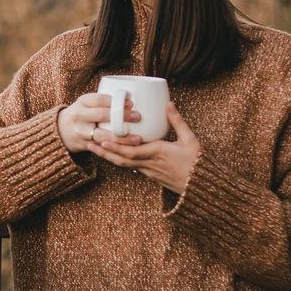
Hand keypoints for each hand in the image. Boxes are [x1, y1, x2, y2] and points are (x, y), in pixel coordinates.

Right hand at [57, 93, 142, 153]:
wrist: (60, 130)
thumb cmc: (82, 114)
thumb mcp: (87, 104)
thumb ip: (103, 102)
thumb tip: (133, 100)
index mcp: (82, 102)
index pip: (99, 99)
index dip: (115, 101)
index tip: (131, 103)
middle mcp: (79, 115)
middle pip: (102, 115)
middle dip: (121, 116)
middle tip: (138, 117)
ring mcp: (80, 131)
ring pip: (103, 135)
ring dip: (122, 138)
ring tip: (137, 139)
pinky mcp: (83, 145)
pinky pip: (102, 148)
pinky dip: (116, 149)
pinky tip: (128, 150)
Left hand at [86, 102, 200, 193]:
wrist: (201, 186)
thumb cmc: (197, 162)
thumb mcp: (190, 139)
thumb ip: (177, 121)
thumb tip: (168, 103)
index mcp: (158, 153)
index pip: (132, 151)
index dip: (116, 147)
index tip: (102, 140)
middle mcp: (149, 164)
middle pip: (122, 159)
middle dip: (105, 152)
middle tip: (89, 143)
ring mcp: (149, 171)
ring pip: (124, 165)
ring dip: (109, 157)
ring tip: (95, 149)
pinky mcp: (150, 175)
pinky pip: (131, 168)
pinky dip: (120, 161)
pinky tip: (112, 155)